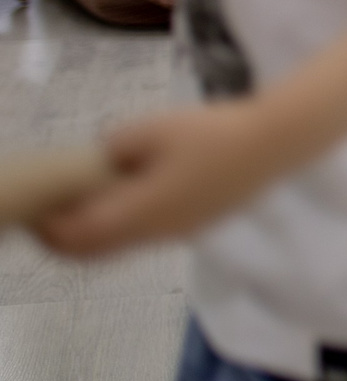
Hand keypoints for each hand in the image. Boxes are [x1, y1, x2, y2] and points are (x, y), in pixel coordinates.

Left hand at [37, 101, 284, 256]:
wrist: (274, 144)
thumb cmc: (211, 133)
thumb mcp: (150, 128)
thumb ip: (115, 148)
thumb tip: (106, 161)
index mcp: (140, 211)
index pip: (80, 236)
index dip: (52, 230)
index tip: (39, 211)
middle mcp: (156, 232)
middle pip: (97, 252)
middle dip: (67, 240)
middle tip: (52, 216)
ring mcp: (178, 232)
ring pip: (121, 247)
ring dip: (95, 235)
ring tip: (84, 208)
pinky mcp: (196, 223)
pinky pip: (145, 237)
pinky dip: (122, 229)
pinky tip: (127, 200)